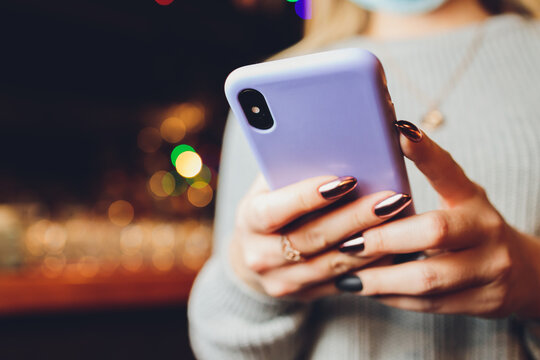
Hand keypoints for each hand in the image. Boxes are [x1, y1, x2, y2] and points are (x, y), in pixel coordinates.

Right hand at [229, 173, 411, 298]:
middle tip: (389, 198)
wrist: (252, 258)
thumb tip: (328, 142)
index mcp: (249, 222)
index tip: (344, 180)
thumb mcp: (267, 187)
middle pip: (313, 237)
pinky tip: (395, 245)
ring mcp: (284, 281)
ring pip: (334, 263)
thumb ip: (289, 169)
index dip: (308, 196)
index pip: (275, 210)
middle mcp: (262, 256)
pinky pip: (345, 281)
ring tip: (399, 217)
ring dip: (371, 241)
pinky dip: (371, 263)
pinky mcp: (307, 294)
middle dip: (355, 217)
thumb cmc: (266, 209)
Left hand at [334, 121, 539, 318]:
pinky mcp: (484, 301)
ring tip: (348, 275)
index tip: (397, 131)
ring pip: (429, 277)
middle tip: (347, 242)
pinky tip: (369, 291)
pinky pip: (431, 305)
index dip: (425, 152)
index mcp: (472, 198)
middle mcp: (485, 230)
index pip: (448, 171)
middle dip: (384, 238)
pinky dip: (394, 299)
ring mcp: (490, 268)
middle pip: (433, 232)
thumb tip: (382, 148)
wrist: (526, 274)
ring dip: (382, 278)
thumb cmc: (475, 229)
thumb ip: (429, 184)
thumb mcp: (459, 201)